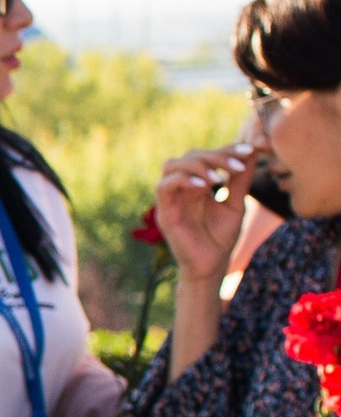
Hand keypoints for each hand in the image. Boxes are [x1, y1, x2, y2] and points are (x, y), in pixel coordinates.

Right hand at [153, 144, 253, 285]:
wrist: (211, 267)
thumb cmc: (221, 238)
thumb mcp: (236, 204)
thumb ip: (240, 180)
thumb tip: (253, 152)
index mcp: (197, 184)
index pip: (207, 156)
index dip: (226, 149)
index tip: (250, 150)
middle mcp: (181, 188)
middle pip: (190, 155)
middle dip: (215, 156)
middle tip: (236, 165)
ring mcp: (171, 199)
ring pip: (172, 165)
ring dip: (197, 165)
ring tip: (219, 177)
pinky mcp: (164, 211)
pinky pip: (164, 186)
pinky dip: (183, 180)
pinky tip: (206, 186)